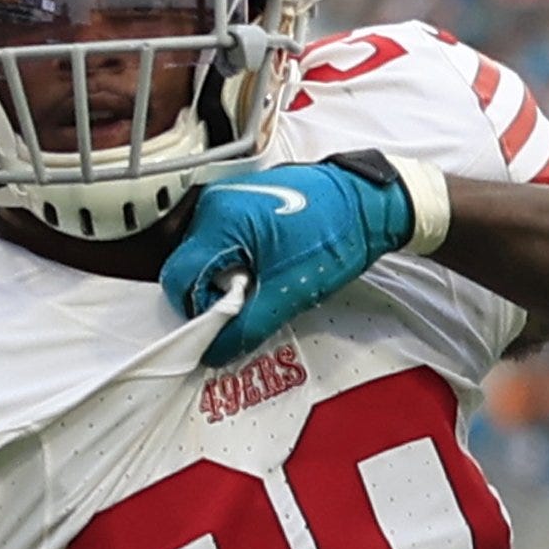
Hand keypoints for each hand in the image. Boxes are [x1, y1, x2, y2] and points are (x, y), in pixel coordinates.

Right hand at [157, 153, 433, 360]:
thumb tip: (214, 351)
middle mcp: (213, 202)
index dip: (198, 311)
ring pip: (201, 255)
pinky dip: (231, 263)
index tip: (226, 325)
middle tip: (247, 307)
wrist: (369, 202)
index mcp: (219, 219)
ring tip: (259, 286)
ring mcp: (226, 198)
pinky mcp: (240, 201)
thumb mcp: (290, 292)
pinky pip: (218, 241)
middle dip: (210, 296)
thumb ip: (246, 326)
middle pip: (186, 267)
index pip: (178, 279)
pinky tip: (260, 270)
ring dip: (221, 281)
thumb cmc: (338, 234)